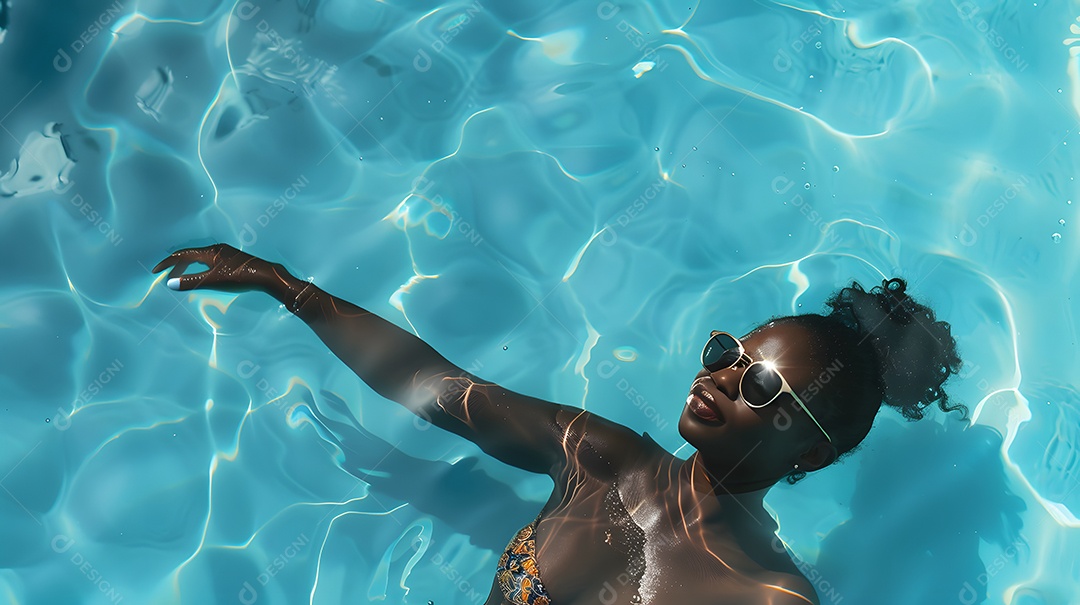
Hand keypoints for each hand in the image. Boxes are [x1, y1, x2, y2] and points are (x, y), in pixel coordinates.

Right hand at [152, 243, 290, 293]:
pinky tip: (200, 277)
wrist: (266, 275)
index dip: (167, 263)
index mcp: (210, 251)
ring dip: (187, 268)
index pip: (183, 255)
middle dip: (175, 266)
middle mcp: (216, 249)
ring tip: (178, 277)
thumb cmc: (241, 276)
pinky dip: (198, 269)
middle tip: (164, 276)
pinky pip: (208, 263)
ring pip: (199, 259)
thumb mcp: (214, 280)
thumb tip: (170, 284)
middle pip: (190, 256)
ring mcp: (225, 254)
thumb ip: (192, 281)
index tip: (155, 271)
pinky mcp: (231, 261)